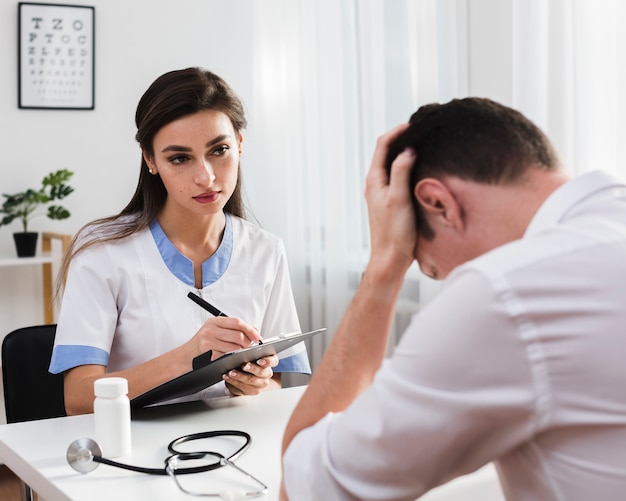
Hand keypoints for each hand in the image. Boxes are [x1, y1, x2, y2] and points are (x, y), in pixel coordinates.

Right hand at [191, 316, 261, 360]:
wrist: (184, 356)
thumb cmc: (202, 344)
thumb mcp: (215, 331)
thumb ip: (234, 329)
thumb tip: (255, 330)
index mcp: (215, 321)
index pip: (237, 322)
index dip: (250, 330)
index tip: (258, 336)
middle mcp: (211, 328)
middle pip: (238, 335)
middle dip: (247, 343)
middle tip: (250, 347)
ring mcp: (208, 340)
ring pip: (234, 346)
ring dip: (241, 351)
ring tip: (241, 353)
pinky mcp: (207, 352)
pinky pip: (226, 355)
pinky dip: (233, 358)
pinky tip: (232, 358)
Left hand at [223, 355, 278, 395]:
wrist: (247, 375)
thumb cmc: (249, 361)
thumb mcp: (251, 354)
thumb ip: (251, 352)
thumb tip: (244, 350)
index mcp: (270, 362)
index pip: (273, 361)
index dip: (267, 361)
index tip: (259, 361)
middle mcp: (267, 373)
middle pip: (261, 372)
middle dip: (251, 368)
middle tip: (243, 366)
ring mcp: (261, 384)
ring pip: (251, 381)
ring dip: (239, 376)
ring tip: (231, 372)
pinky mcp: (253, 391)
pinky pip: (243, 388)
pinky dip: (233, 382)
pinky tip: (227, 377)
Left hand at [364, 124, 416, 275]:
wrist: (390, 259)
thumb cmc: (394, 232)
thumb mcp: (399, 198)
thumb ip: (401, 172)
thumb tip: (407, 149)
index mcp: (374, 180)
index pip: (382, 146)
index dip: (396, 132)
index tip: (413, 125)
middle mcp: (376, 185)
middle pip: (386, 153)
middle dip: (401, 139)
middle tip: (420, 131)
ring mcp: (383, 193)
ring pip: (393, 165)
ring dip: (405, 153)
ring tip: (423, 145)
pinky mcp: (392, 202)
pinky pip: (399, 177)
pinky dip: (408, 168)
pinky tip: (421, 169)